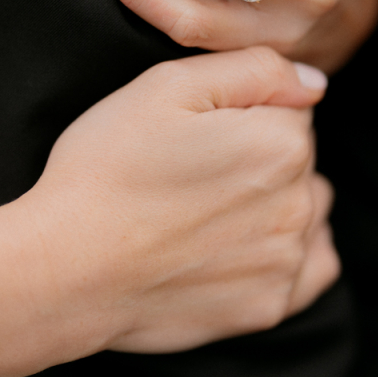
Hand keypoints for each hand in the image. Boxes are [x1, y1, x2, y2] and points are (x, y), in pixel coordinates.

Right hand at [18, 46, 338, 356]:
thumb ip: (254, 69)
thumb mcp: (166, 86)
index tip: (197, 135)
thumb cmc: (106, 171)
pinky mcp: (267, 307)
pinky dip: (289, 257)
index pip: (292, 112)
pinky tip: (243, 249)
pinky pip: (311, 270)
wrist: (64, 268)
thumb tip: (313, 83)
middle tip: (193, 175)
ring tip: (210, 213)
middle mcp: (298, 204)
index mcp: (282, 143)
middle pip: (302, 164)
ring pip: (308, 214)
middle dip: (262, 160)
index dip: (244, 115)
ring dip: (277, 207)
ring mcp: (285, 262)